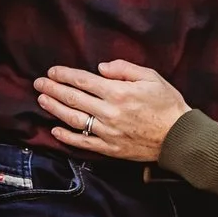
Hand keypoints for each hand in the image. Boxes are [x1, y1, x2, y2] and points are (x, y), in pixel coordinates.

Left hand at [39, 61, 188, 162]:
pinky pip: (84, 143)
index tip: (52, 71)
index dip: (65, 75)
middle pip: (74, 98)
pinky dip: (67, 137)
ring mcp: (108, 132)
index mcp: (118, 92)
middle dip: (53, 89)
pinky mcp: (110, 148)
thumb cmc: (167, 104)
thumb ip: (124, 69)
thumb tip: (100, 68)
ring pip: (74, 119)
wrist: (179, 136)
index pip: (83, 81)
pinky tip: (55, 130)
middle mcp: (109, 112)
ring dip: (55, 109)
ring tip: (42, 100)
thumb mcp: (151, 77)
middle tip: (38, 83)